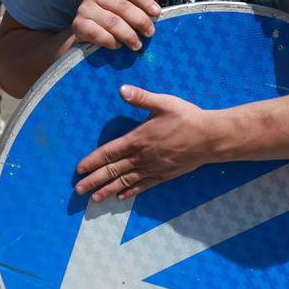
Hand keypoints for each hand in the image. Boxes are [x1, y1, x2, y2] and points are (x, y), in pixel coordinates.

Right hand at [71, 0, 160, 49]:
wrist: (84, 35)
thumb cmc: (109, 20)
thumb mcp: (121, 10)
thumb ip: (136, 9)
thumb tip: (157, 16)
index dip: (145, 0)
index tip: (157, 13)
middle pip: (123, 6)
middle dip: (140, 21)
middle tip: (150, 33)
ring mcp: (84, 8)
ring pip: (113, 22)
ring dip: (128, 35)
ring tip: (137, 45)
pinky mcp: (78, 25)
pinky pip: (99, 34)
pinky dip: (111, 41)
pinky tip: (118, 46)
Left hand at [73, 85, 213, 201]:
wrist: (210, 138)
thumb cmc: (186, 118)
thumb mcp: (163, 103)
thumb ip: (141, 97)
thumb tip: (121, 89)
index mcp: (138, 139)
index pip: (109, 152)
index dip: (93, 161)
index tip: (79, 170)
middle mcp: (142, 157)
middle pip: (113, 171)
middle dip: (94, 181)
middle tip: (78, 190)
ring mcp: (153, 168)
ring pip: (126, 182)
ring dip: (108, 190)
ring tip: (95, 199)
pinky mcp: (164, 175)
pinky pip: (143, 185)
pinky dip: (131, 192)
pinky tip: (122, 198)